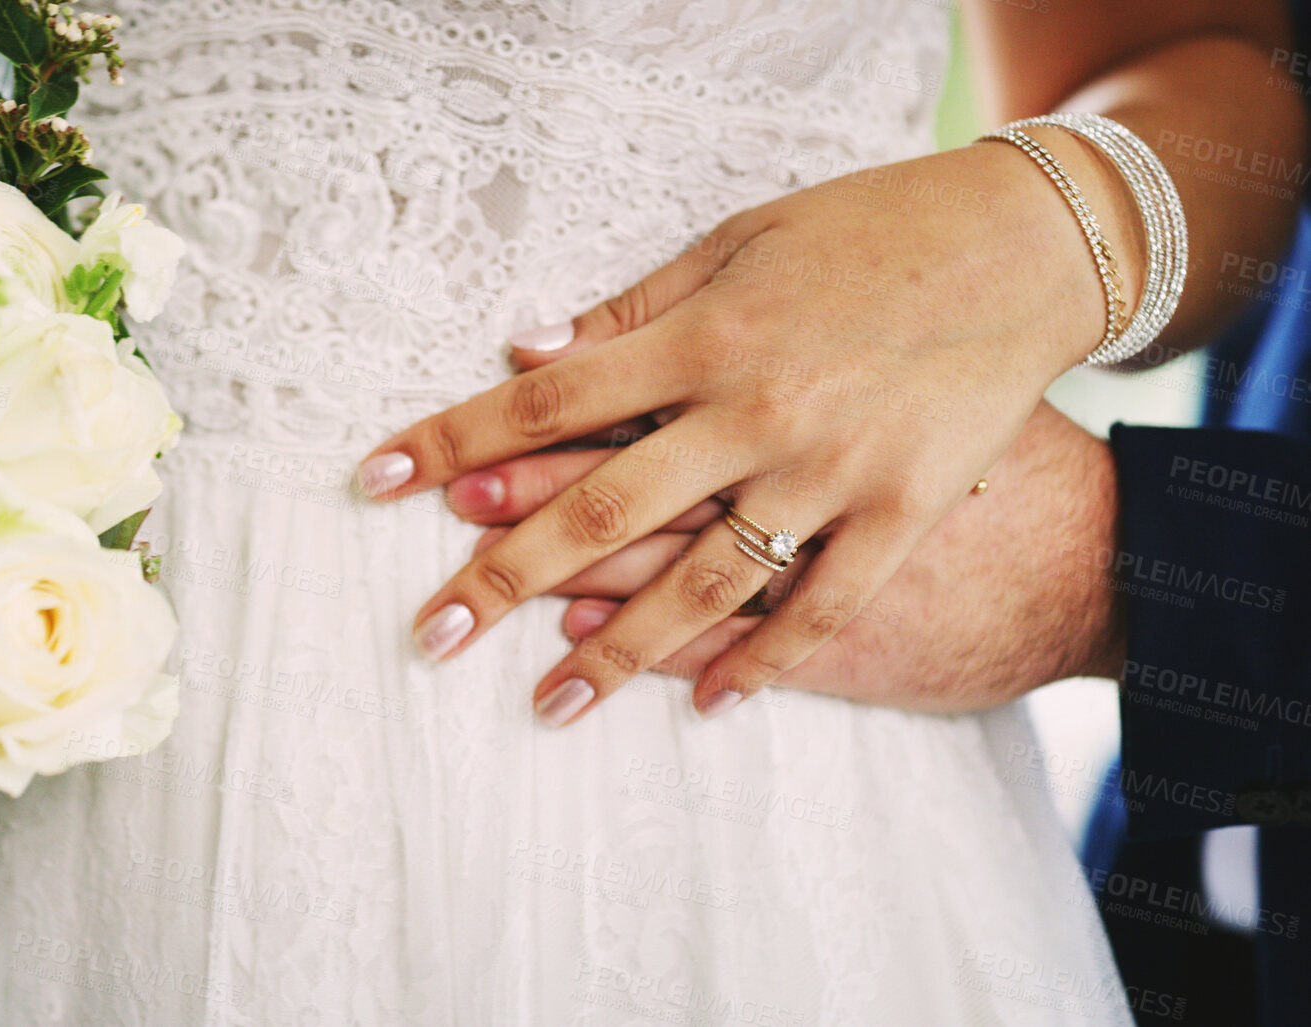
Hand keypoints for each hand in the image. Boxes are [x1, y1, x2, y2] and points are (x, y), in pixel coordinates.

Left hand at [358, 140, 1136, 719]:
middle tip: (429, 632)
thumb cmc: (873, 234)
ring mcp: (832, 474)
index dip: (455, 438)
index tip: (377, 479)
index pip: (548, 397)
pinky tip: (706, 707)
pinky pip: (824, 609)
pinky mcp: (904, 517)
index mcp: (706, 335)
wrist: (1032, 249)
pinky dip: (763, 662)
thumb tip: (526, 351)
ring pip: (702, 581)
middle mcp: (756, 412)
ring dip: (616, 650)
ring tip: (543, 703)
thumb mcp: (742, 243)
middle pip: (603, 507)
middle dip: (504, 573)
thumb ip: (634, 309)